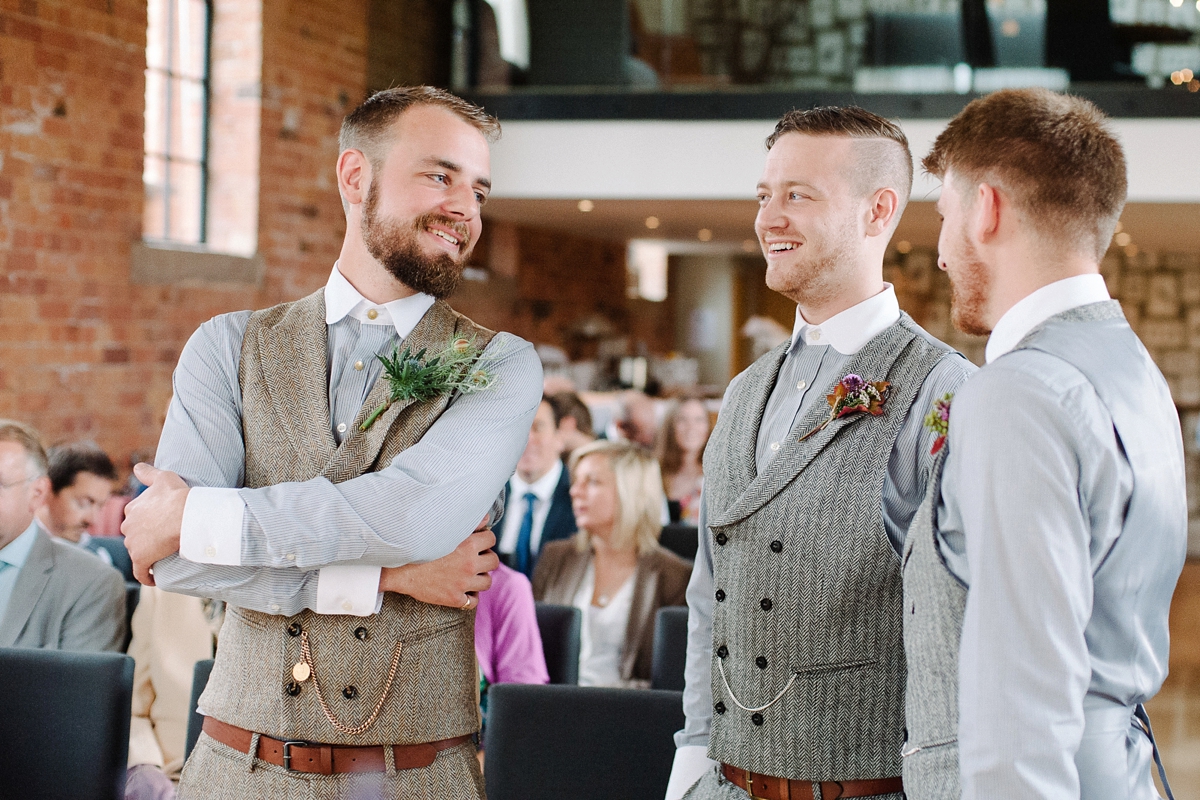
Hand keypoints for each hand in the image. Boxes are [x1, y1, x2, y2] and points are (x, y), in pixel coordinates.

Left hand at [121, 463, 190, 585]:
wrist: (184, 515)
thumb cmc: (176, 496)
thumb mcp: (163, 477)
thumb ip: (148, 472)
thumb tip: (137, 466)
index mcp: (132, 508)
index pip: (136, 518)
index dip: (147, 522)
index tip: (158, 527)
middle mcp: (127, 526)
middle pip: (135, 535)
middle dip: (145, 539)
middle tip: (163, 541)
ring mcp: (133, 543)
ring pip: (138, 551)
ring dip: (147, 555)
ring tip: (163, 557)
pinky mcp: (140, 558)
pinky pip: (140, 571)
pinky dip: (144, 576)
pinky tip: (151, 578)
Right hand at [380, 528, 497, 608]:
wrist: (397, 570)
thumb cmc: (419, 546)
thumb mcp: (443, 530)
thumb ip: (468, 523)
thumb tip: (486, 518)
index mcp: (467, 545)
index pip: (491, 539)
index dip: (485, 539)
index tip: (477, 542)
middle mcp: (468, 565)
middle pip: (493, 561)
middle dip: (486, 559)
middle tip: (474, 559)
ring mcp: (462, 583)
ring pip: (487, 582)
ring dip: (480, 577)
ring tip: (469, 574)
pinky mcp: (454, 599)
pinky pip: (474, 601)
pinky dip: (471, 596)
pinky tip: (462, 589)